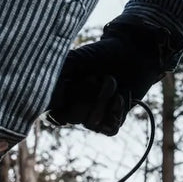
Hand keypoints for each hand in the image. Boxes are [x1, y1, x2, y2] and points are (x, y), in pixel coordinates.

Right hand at [47, 19, 182, 134]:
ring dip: (103, 99)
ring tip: (111, 79)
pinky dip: (116, 112)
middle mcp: (77, 106)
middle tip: (93, 77)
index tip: (65, 96)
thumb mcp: (75, 59)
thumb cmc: (102, 53)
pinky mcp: (114, 119)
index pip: (52, 113)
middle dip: (85, 97)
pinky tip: (121, 96)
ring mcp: (96, 113)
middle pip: (73, 118)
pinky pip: (110, 130)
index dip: (57, 109)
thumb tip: (48, 99)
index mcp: (63, 92)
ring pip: (92, 124)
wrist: (134, 51)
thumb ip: (57, 76)